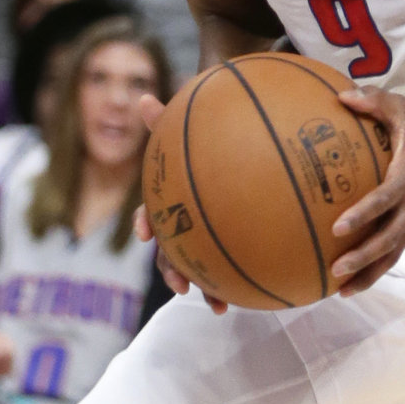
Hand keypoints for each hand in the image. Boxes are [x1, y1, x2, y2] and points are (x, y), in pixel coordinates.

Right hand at [134, 96, 228, 312]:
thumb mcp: (192, 131)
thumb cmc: (212, 142)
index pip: (152, 213)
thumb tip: (143, 97)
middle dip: (174, 272)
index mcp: (174, 200)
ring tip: (220, 306)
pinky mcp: (235, 246)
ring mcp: (208, 237)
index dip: (147, 224)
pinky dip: (243, 282)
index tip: (147, 233)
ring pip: (201, 268)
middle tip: (182, 287)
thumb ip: (170, 122)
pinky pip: (235, 268)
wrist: (245, 152)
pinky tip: (261, 294)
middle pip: (173, 251)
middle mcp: (187, 223)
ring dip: (207, 288)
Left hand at [330, 89, 404, 296]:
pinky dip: (377, 269)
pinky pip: (396, 251)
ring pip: (394, 253)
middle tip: (336, 268)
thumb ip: (372, 101)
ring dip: (370, 272)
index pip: (384, 200)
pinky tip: (354, 282)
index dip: (362, 215)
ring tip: (342, 289)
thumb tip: (340, 96)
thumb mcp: (400, 106)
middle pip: (390, 239)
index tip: (338, 226)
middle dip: (364, 257)